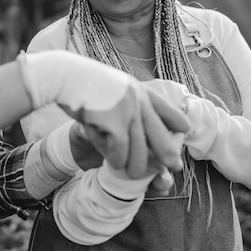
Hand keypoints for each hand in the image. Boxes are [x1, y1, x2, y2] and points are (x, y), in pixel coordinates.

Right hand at [59, 86, 187, 177]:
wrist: (66, 77)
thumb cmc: (85, 82)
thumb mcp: (115, 85)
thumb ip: (130, 98)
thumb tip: (142, 115)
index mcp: (141, 91)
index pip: (168, 110)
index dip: (178, 124)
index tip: (184, 132)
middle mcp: (139, 101)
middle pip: (161, 136)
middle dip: (169, 155)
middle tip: (174, 167)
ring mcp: (128, 112)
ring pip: (140, 150)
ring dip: (137, 166)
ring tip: (134, 174)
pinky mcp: (113, 122)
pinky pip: (120, 150)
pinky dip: (117, 160)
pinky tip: (114, 165)